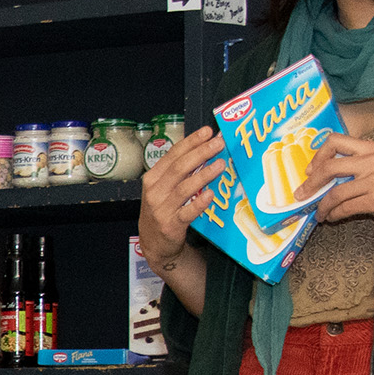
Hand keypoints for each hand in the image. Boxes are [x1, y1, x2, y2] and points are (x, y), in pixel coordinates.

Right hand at [138, 126, 226, 265]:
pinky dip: (199, 203)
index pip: (173, 154)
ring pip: (184, 188)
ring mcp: (161, 209)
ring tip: (221, 165)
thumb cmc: (163, 210)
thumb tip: (203, 149)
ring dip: (204, 175)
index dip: (191, 141)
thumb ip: (178, 171)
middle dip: (201, 153)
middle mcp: (155, 191)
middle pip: (179, 168)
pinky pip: (187, 213)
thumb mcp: (163, 188)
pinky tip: (210, 194)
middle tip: (218, 143)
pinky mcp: (171, 225)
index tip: (207, 131)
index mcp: (153, 178)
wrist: (154, 243)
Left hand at [308, 133, 373, 230]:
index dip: (317, 156)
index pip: (335, 141)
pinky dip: (334, 215)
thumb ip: (359, 166)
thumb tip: (326, 178)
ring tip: (319, 214)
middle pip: (329, 167)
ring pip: (335, 193)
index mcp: (372, 149)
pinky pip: (345, 208)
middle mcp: (372, 160)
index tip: (310, 171)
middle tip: (302, 195)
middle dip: (310, 184)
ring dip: (322, 206)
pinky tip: (332, 218)